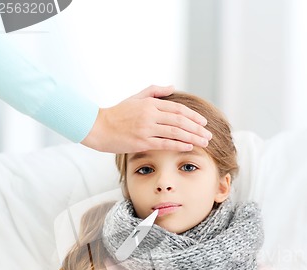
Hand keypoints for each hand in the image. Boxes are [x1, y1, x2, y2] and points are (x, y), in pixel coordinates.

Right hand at [81, 85, 211, 153]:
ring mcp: (146, 129)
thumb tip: (173, 87)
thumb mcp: (135, 97)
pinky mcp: (141, 142)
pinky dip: (179, 144)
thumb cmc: (117, 113)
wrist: (97, 127)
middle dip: (197, 128)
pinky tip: (189, 147)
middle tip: (209, 135)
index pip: (177, 109)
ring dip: (192, 137)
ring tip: (204, 142)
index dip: (193, 116)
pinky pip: (165, 143)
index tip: (203, 122)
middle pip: (180, 121)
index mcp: (150, 104)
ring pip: (175, 132)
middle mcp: (150, 115)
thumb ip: (154, 91)